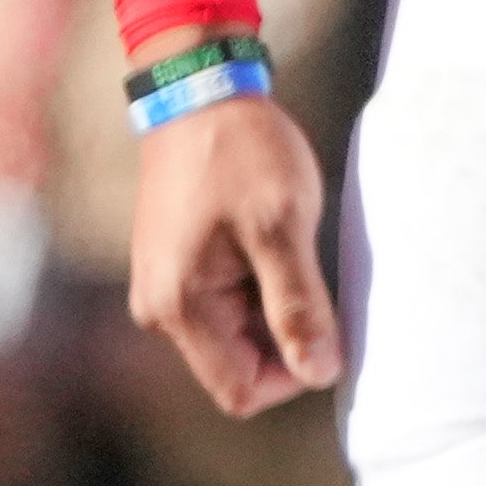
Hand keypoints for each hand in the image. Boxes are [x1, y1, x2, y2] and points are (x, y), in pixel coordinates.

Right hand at [126, 93, 342, 417]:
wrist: (197, 95)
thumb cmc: (239, 155)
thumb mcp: (281, 228)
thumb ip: (297, 307)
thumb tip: (319, 374)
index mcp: (180, 307)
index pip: (240, 390)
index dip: (293, 375)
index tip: (325, 325)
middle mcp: (160, 309)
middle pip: (236, 367)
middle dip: (284, 339)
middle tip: (315, 279)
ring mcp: (162, 289)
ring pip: (232, 337)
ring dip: (273, 311)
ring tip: (290, 252)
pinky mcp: (172, 268)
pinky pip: (222, 307)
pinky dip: (257, 290)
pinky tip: (270, 243)